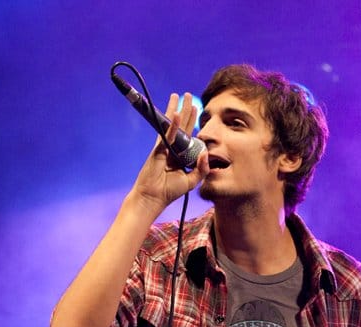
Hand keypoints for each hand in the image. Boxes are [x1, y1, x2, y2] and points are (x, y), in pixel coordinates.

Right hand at [129, 92, 208, 211]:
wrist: (153, 197)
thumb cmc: (170, 191)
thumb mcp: (192, 181)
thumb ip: (202, 169)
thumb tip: (206, 153)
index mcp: (181, 155)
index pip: (188, 134)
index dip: (193, 122)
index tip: (197, 109)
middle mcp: (173, 148)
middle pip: (181, 125)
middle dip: (186, 110)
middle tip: (190, 96)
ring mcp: (165, 147)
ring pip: (172, 125)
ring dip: (176, 109)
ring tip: (180, 95)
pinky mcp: (159, 149)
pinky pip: (167, 135)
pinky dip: (172, 124)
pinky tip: (176, 113)